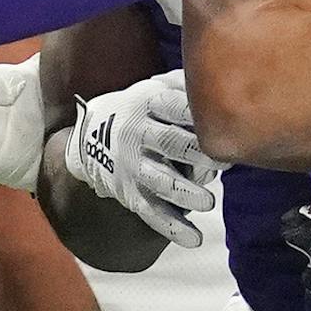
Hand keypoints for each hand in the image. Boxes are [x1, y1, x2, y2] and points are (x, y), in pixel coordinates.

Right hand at [61, 71, 221, 248]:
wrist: (88, 137)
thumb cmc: (139, 108)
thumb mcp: (153, 87)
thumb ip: (183, 83)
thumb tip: (221, 71)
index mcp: (147, 104)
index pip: (173, 107)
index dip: (196, 115)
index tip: (222, 122)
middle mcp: (138, 135)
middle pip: (169, 143)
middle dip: (196, 155)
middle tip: (221, 164)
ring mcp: (133, 167)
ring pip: (161, 181)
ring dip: (184, 193)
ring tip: (207, 202)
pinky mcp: (131, 194)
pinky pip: (152, 213)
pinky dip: (172, 228)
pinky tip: (193, 239)